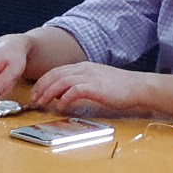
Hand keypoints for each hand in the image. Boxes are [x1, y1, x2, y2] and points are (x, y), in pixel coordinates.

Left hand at [29, 60, 150, 117]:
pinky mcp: (95, 87)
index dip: (43, 82)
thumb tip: (63, 95)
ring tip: (42, 103)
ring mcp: (89, 77)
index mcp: (83, 67)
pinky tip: (60, 106)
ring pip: (61, 82)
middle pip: (55, 75)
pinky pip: (74, 91)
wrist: (138, 87)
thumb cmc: (119, 87)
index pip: (56, 71)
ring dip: (48, 93)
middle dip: (41, 87)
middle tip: (33, 99)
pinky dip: (64, 98)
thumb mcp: (96, 81)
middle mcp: (84, 69)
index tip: (35, 92)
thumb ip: (80, 84)